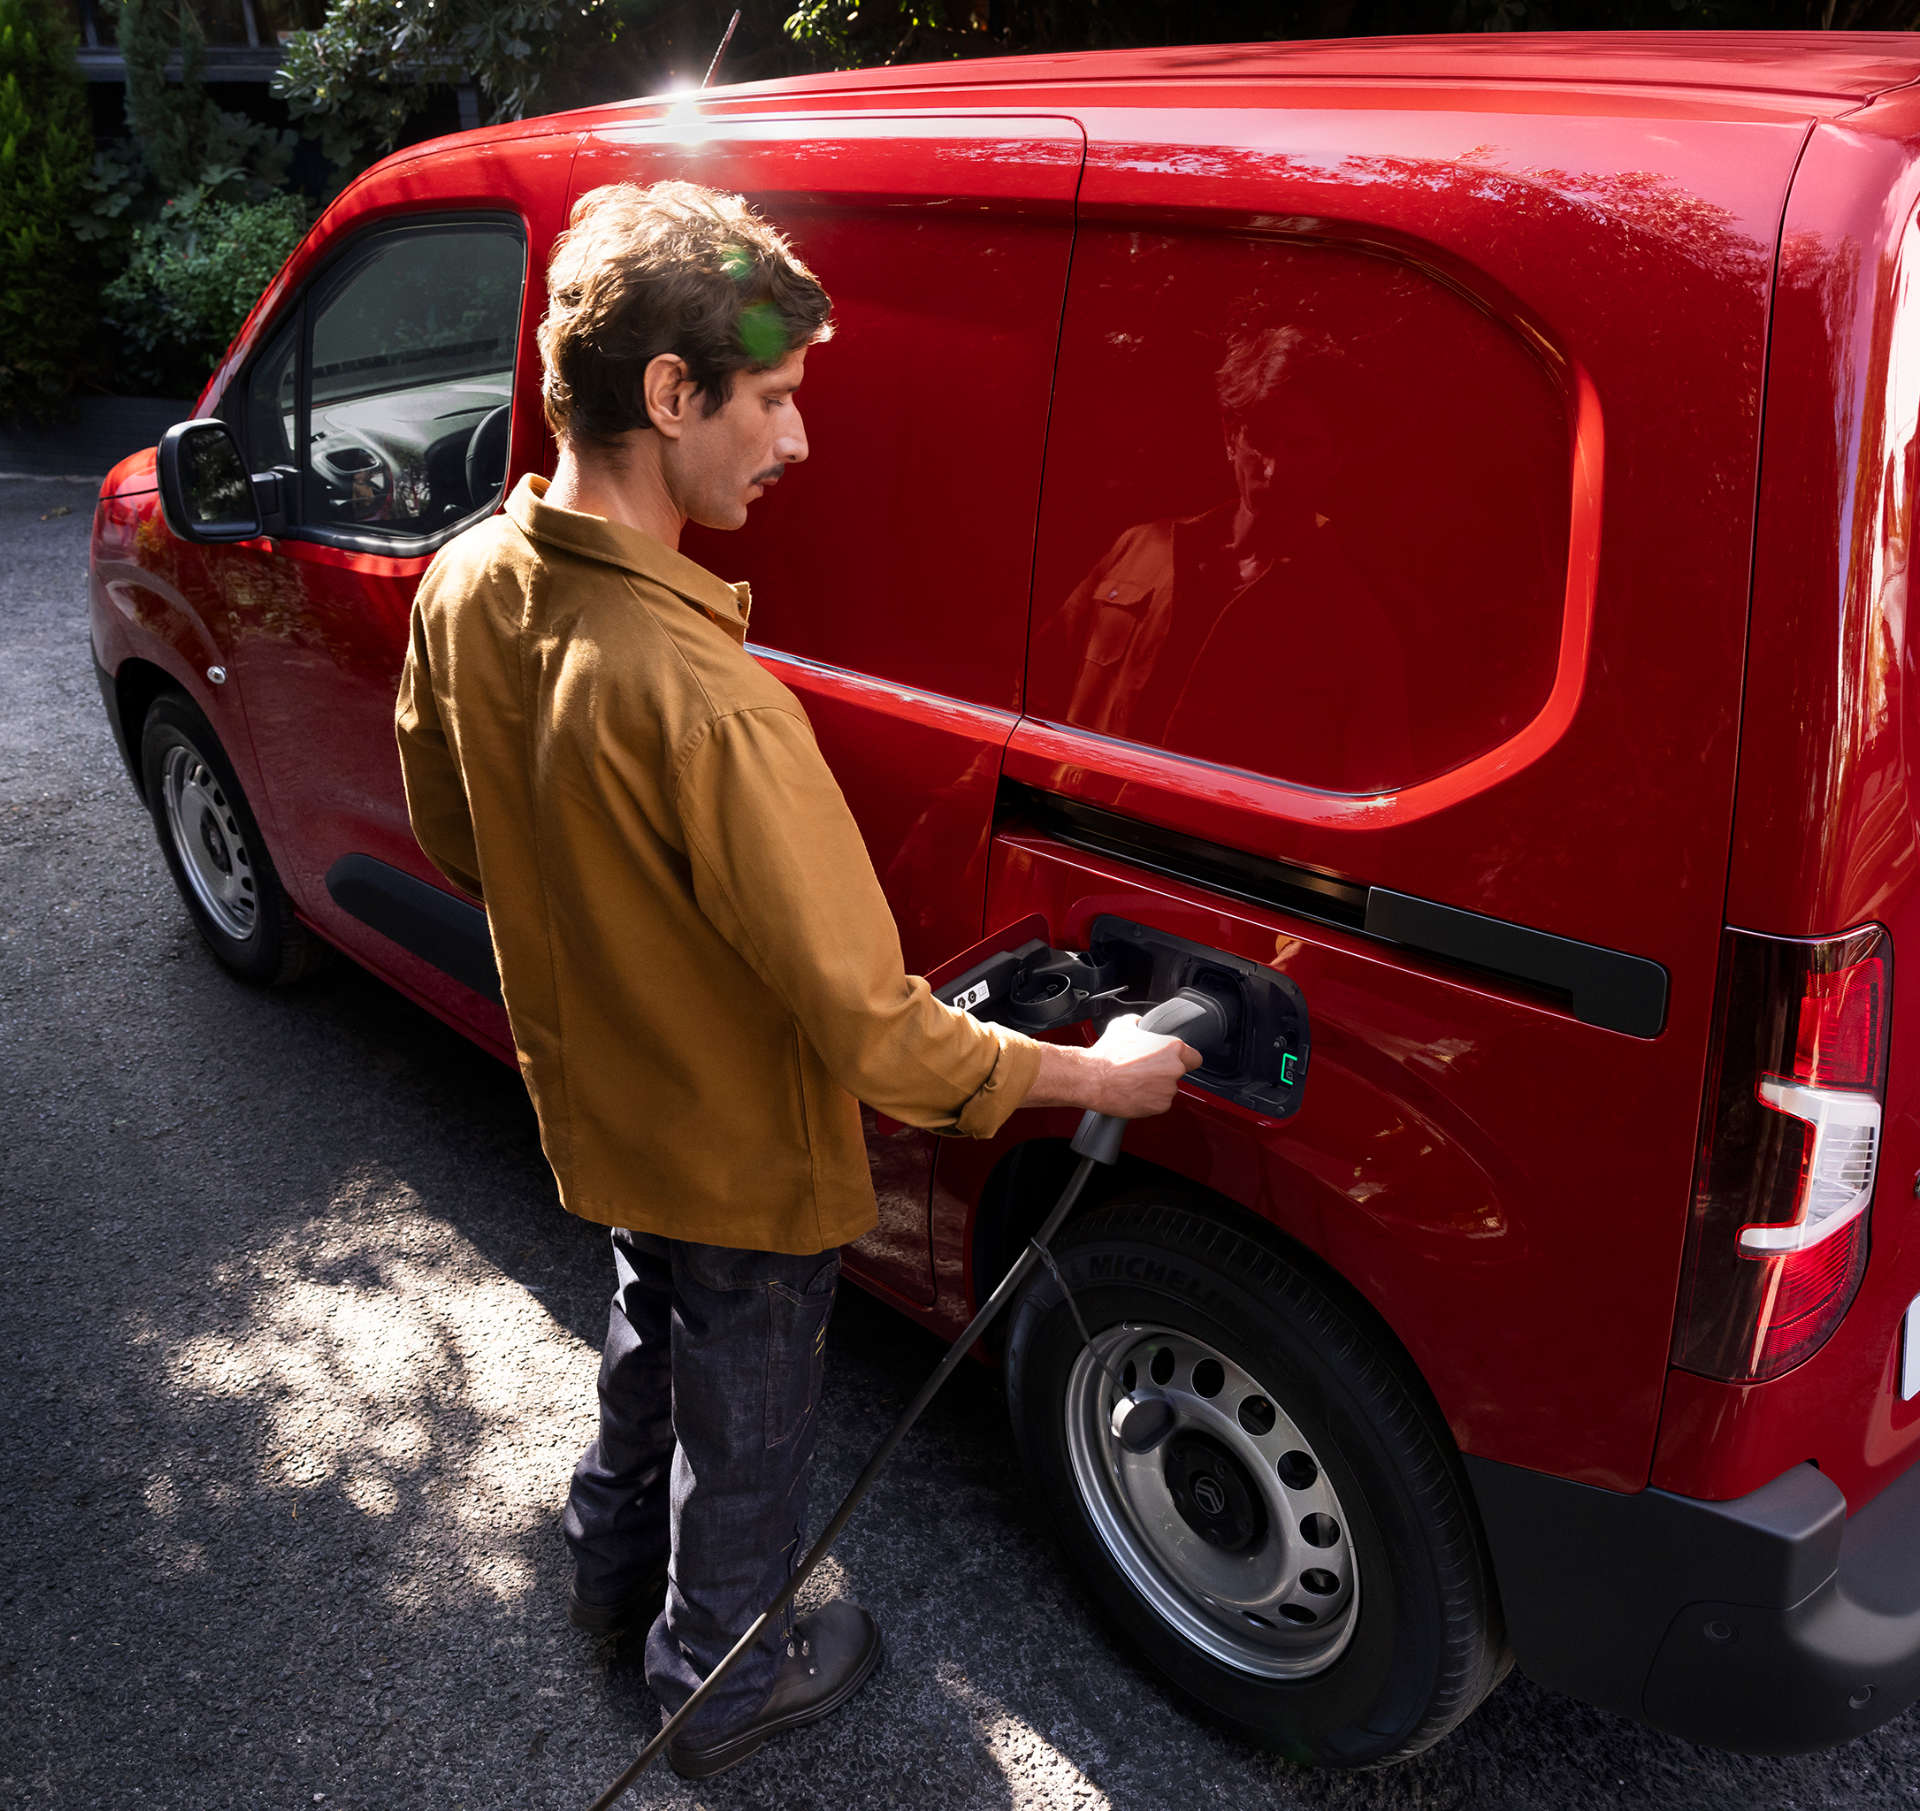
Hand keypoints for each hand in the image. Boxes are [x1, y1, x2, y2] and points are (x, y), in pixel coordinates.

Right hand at [1086, 1013, 1203, 1117]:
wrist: (1092, 1078)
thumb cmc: (1107, 1054)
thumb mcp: (1122, 1025)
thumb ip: (1139, 1023)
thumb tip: (1139, 1023)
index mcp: (1172, 1048)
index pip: (1195, 1057)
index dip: (1184, 1058)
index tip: (1174, 1059)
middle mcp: (1174, 1069)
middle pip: (1179, 1073)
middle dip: (1165, 1071)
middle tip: (1145, 1068)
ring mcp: (1167, 1090)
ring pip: (1168, 1088)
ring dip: (1157, 1086)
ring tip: (1135, 1080)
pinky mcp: (1158, 1107)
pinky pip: (1159, 1102)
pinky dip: (1149, 1099)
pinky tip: (1133, 1091)